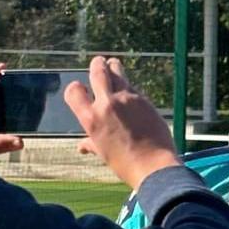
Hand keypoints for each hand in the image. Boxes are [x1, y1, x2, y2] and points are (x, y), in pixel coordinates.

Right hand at [64, 56, 178, 189]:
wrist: (154, 166)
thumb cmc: (126, 164)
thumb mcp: (103, 153)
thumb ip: (92, 143)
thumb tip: (82, 147)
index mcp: (90, 119)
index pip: (74, 91)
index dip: (76, 88)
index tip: (81, 88)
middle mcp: (106, 105)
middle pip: (98, 72)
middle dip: (97, 65)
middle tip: (99, 61)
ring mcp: (126, 100)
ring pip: (117, 73)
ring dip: (114, 67)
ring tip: (113, 64)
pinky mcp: (144, 100)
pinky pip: (133, 87)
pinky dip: (129, 86)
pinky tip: (130, 88)